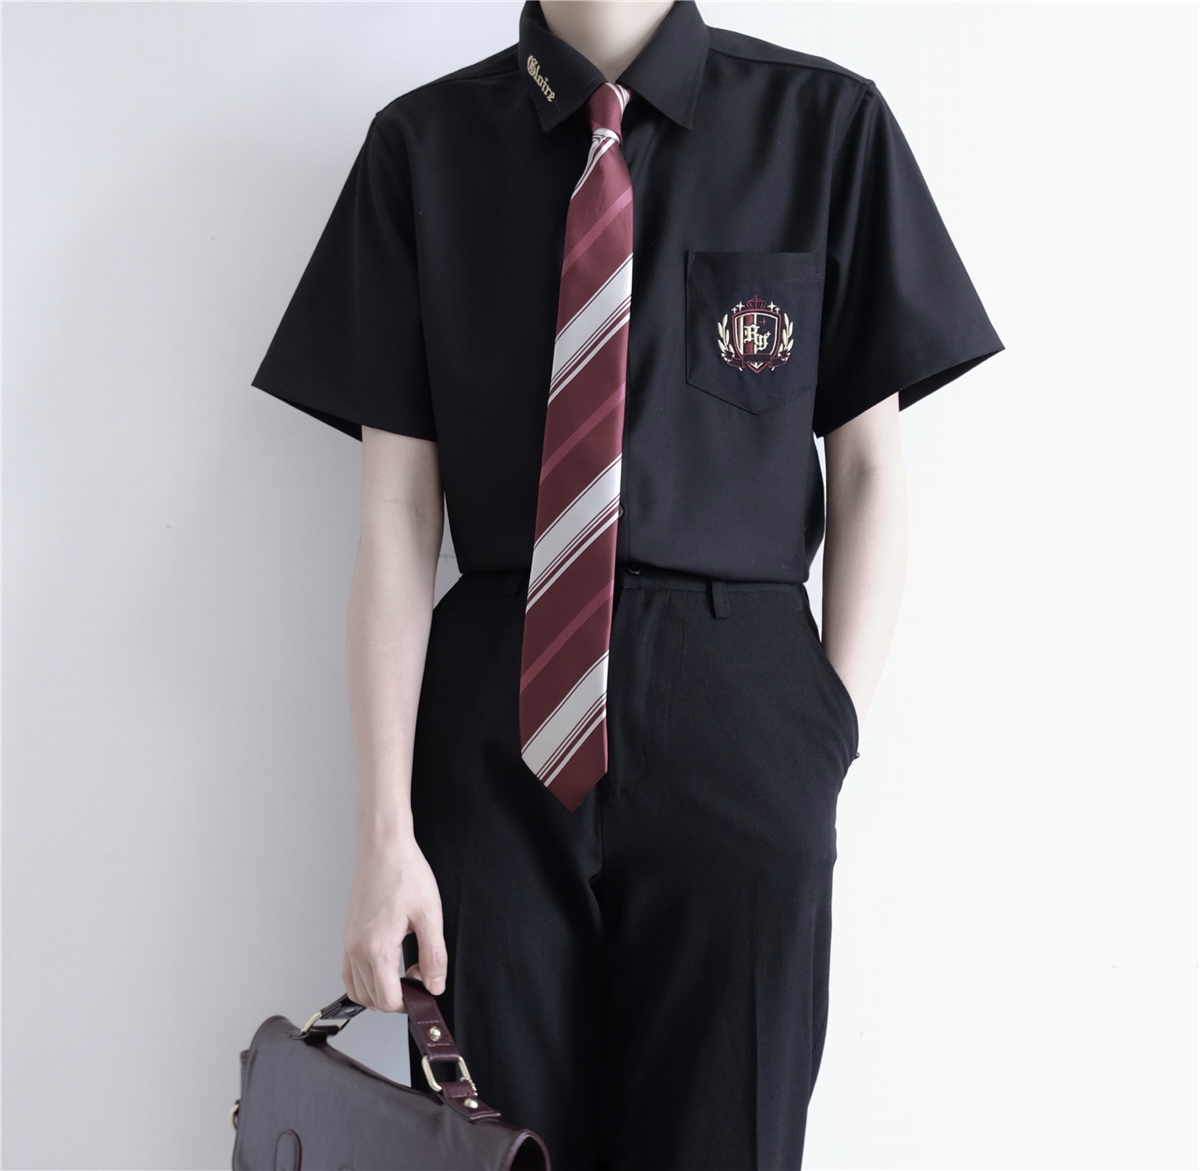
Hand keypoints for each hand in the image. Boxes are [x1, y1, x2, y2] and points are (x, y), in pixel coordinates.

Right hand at [342, 837, 446, 1010]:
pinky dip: (366, 979)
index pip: (387, 1000)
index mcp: (376, 947)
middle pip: (371, 999)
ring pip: (357, 989)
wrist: (383, 847)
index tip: (425, 982)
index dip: (410, 1000)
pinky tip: (386, 965)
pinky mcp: (348, 934)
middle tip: (419, 975)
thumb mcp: (430, 915)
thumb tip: (434, 986)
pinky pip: (350, 971)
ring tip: (404, 973)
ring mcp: (349, 942)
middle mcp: (356, 948)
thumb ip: (434, 956)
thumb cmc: (405, 873)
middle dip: (397, 997)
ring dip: (380, 991)